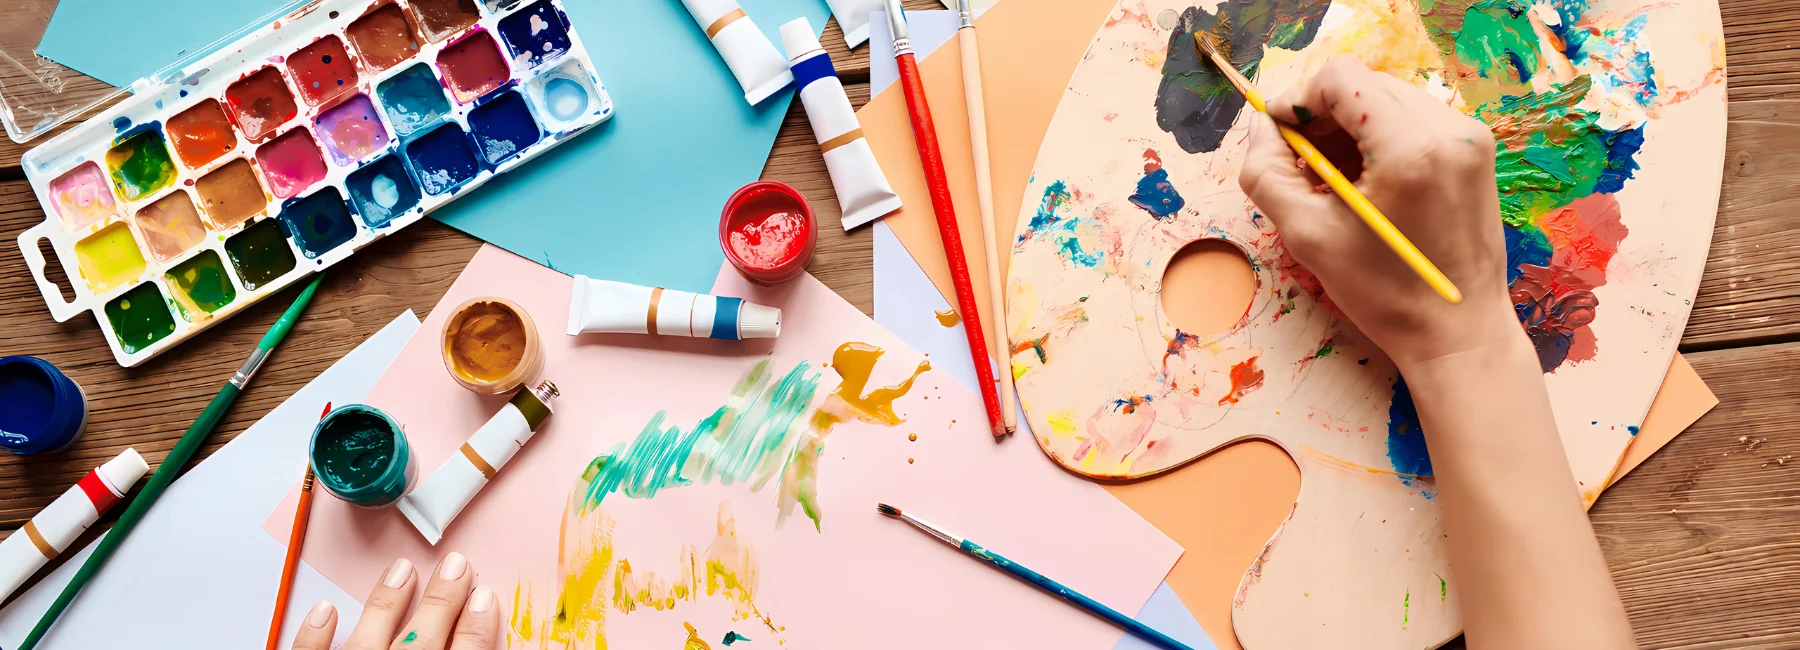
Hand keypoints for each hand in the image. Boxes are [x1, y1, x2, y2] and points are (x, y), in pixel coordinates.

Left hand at [291, 553, 501, 649]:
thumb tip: (488, 634)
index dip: (477, 629)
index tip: (486, 598)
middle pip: (422, 641)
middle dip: (442, 601)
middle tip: (456, 566)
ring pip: (368, 641)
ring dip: (386, 603)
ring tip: (402, 569)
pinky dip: (314, 636)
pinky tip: (324, 609)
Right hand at [1239, 57, 1517, 368]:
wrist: (1456, 331)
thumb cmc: (1384, 293)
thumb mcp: (1307, 235)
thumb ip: (1267, 172)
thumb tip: (1260, 126)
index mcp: (1409, 148)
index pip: (1341, 78)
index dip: (1298, 100)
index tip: (1280, 136)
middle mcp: (1448, 130)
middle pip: (1363, 85)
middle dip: (1322, 118)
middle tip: (1302, 168)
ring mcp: (1468, 137)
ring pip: (1386, 99)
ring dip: (1348, 130)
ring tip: (1333, 183)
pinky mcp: (1474, 150)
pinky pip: (1412, 119)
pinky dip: (1378, 140)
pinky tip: (1365, 184)